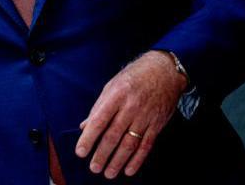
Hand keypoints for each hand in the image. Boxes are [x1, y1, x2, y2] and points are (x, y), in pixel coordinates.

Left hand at [75, 50, 186, 178]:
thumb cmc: (134, 77)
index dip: (88, 138)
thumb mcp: (112, 86)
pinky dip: (137, 160)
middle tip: (93, 168)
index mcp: (115, 96)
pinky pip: (146, 145)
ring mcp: (145, 117)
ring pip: (129, 144)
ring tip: (108, 173)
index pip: (99, 121)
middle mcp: (130, 107)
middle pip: (113, 136)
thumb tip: (84, 126)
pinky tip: (129, 170)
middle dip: (102, 154)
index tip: (80, 152)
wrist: (164, 71)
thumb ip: (98, 107)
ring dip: (118, 161)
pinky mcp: (157, 124)